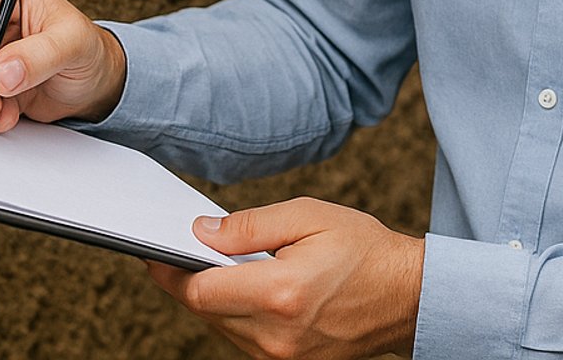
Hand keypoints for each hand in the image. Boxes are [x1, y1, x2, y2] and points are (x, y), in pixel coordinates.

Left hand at [145, 198, 423, 358]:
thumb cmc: (363, 249)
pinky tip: (247, 289)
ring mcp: (284, 358)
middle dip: (189, 280)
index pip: (200, 292)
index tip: (153, 251)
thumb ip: (249, 226)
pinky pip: (245, 340)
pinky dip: (237, 314)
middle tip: (183, 249)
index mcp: (280, 294)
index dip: (169, 271)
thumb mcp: (308, 217)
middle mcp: (277, 335)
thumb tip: (201, 232)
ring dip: (214, 298)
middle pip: (205, 312)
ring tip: (222, 266)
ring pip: (222, 328)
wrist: (409, 297)